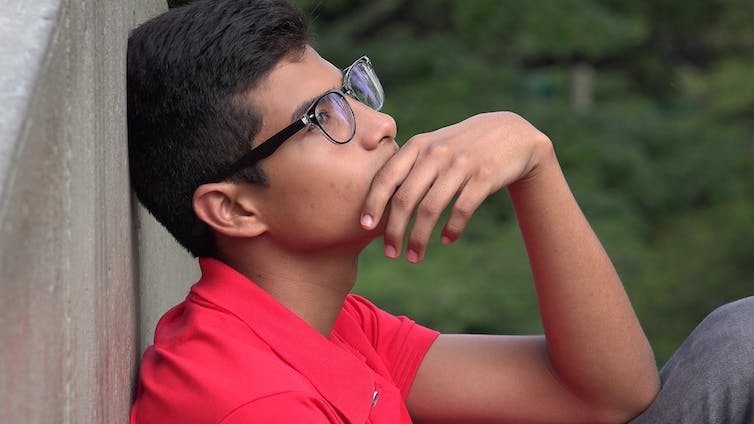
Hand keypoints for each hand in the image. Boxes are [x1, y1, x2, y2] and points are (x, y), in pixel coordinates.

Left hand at [360, 111, 553, 262]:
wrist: (512, 134)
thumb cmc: (463, 146)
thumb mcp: (434, 145)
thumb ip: (408, 165)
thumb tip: (378, 200)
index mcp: (418, 145)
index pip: (387, 176)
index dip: (373, 203)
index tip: (366, 226)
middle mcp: (436, 153)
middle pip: (405, 198)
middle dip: (394, 230)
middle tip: (390, 253)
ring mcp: (461, 164)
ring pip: (431, 209)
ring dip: (419, 238)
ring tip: (414, 256)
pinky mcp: (485, 177)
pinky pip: (461, 210)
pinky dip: (451, 230)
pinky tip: (446, 240)